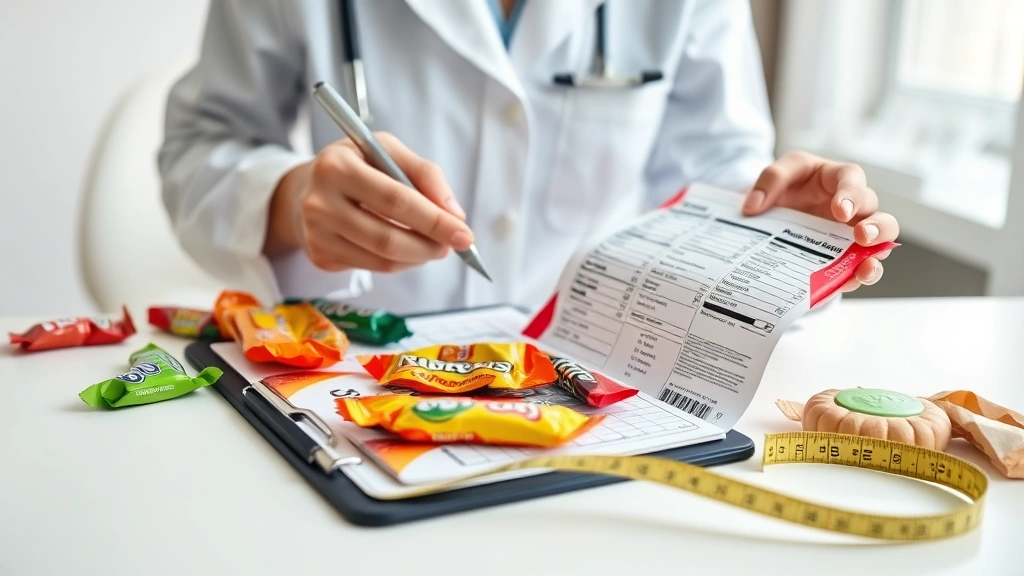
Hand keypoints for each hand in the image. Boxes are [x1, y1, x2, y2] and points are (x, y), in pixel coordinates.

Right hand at [266, 132, 471, 272]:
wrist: (306, 188)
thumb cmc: (356, 165)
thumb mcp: (387, 150)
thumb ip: (424, 174)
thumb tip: (454, 213)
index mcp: (336, 166)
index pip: (395, 200)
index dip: (434, 221)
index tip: (464, 233)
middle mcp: (319, 202)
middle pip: (388, 238)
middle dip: (431, 245)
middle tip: (455, 245)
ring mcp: (316, 234)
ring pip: (382, 259)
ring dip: (419, 257)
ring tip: (434, 246)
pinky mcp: (320, 257)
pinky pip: (372, 267)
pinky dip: (400, 262)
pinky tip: (407, 249)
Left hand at [741, 151, 898, 292]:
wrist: (775, 212)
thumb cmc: (788, 186)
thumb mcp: (779, 174)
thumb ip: (769, 180)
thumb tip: (753, 206)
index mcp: (839, 180)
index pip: (853, 180)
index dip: (851, 194)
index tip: (839, 209)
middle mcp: (854, 209)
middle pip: (879, 216)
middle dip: (876, 227)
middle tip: (862, 236)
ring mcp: (851, 237)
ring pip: (878, 247)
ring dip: (875, 257)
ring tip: (865, 267)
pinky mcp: (844, 259)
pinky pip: (856, 270)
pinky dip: (856, 277)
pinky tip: (850, 282)